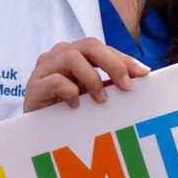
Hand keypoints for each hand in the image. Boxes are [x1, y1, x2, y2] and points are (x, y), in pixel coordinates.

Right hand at [23, 39, 147, 111]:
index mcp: (73, 53)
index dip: (124, 58)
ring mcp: (43, 69)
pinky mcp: (33, 86)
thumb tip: (139, 79)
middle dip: (112, 64)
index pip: (102, 48)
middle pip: (88, 45)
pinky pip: (55, 80)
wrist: (37, 132)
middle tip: (125, 86)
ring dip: (92, 78)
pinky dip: (70, 92)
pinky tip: (76, 106)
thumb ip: (108, 84)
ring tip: (101, 99)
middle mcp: (57, 56)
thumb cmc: (68, 111)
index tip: (144, 73)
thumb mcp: (91, 95)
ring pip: (71, 57)